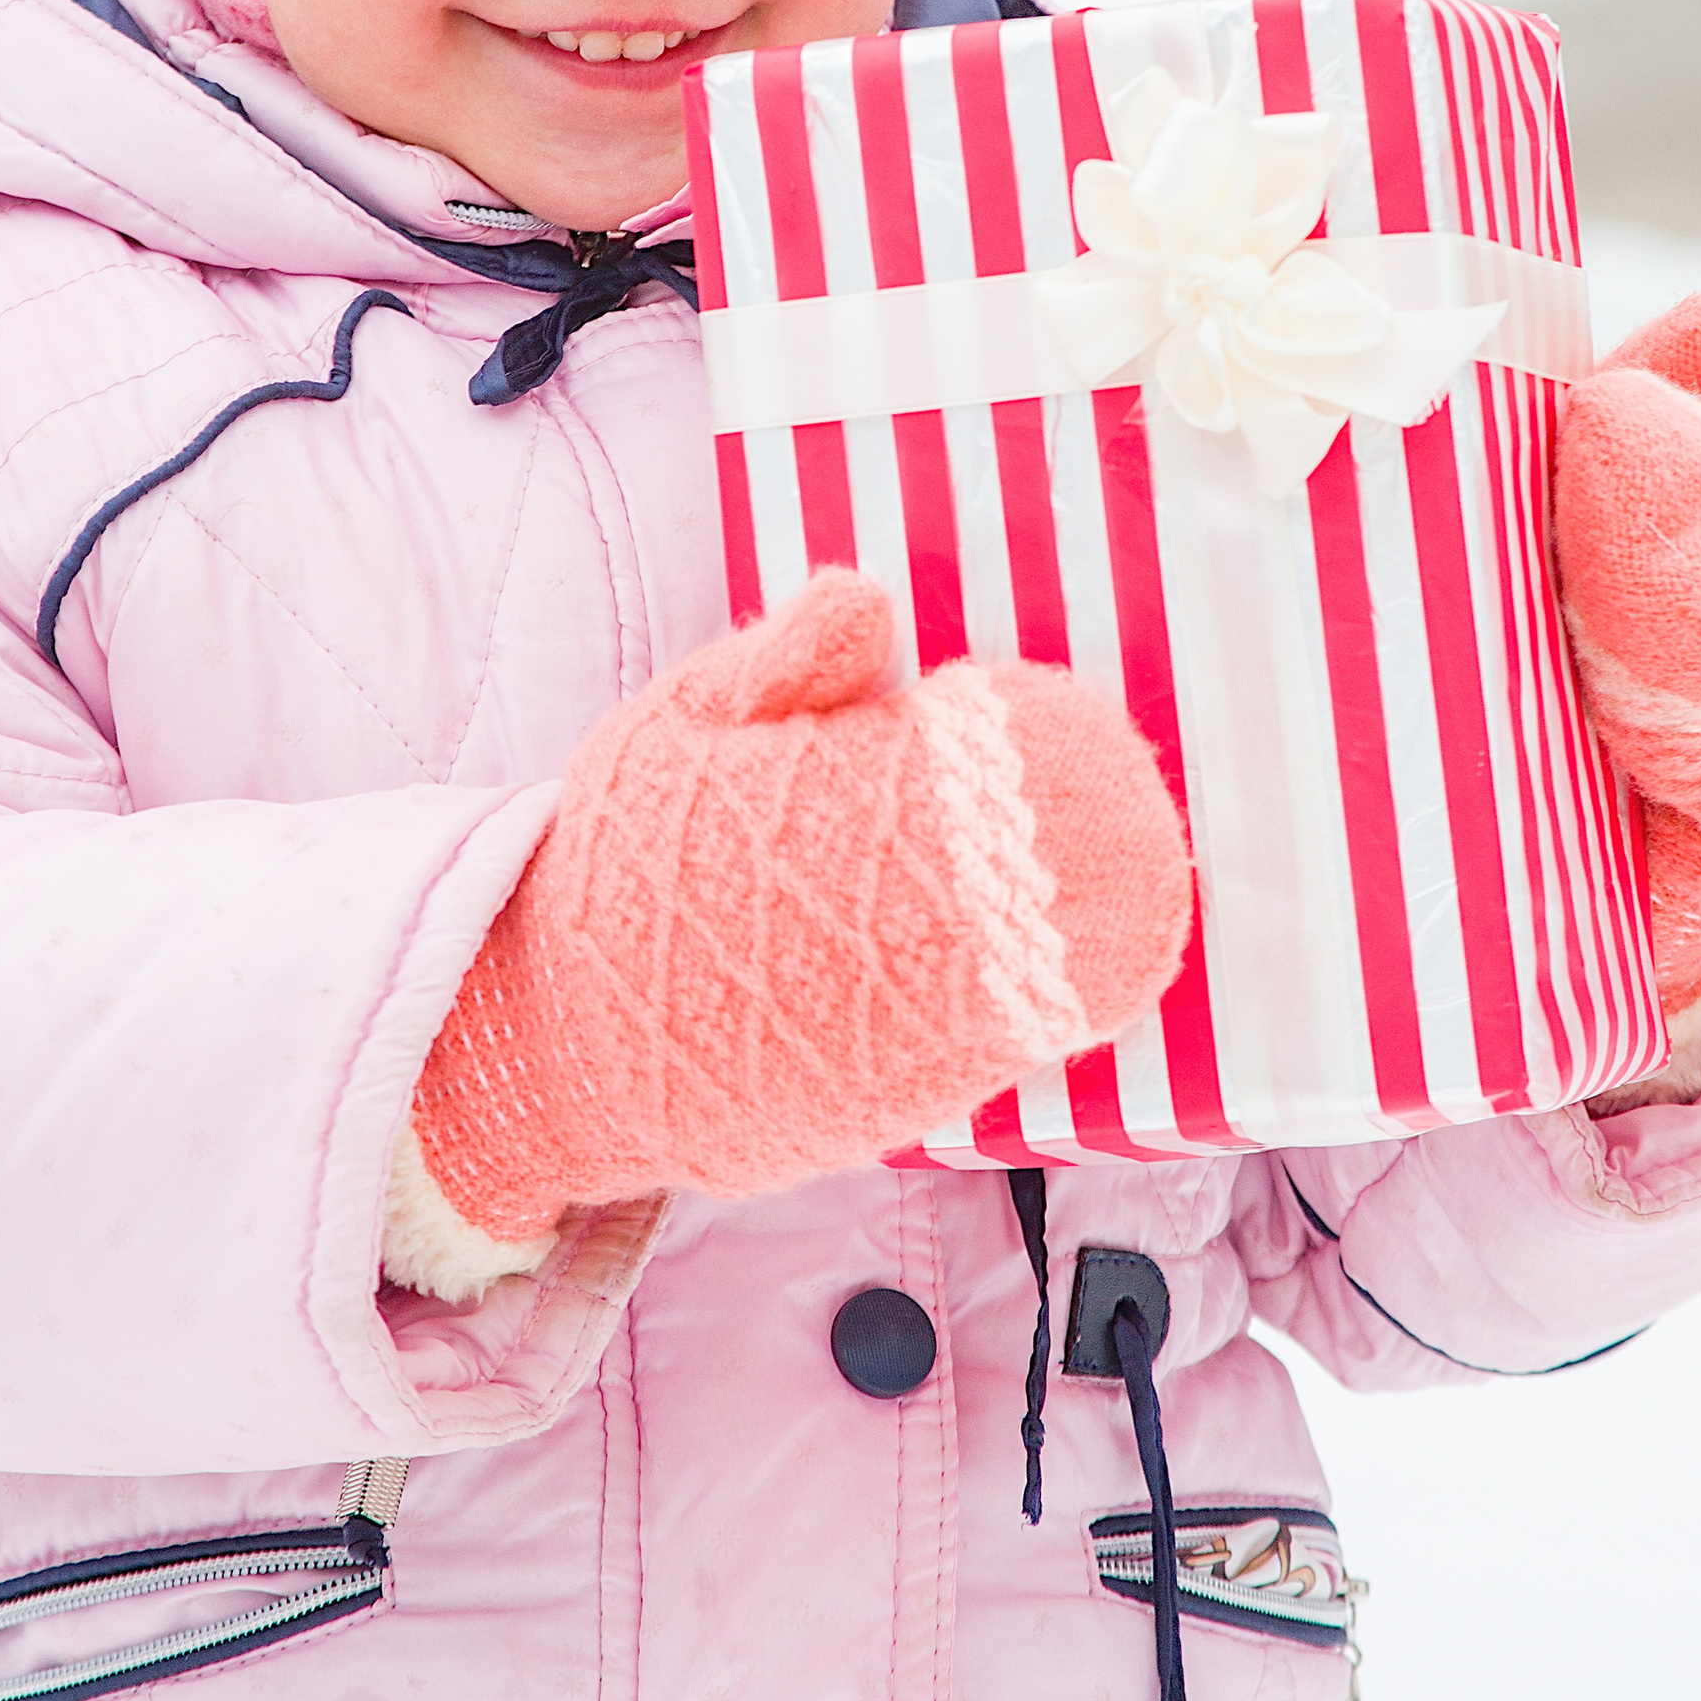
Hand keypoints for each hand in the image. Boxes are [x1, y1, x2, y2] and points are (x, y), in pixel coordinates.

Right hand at [407, 572, 1191, 1259]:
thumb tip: (868, 595)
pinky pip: (998, 1047)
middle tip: (1133, 797)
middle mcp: (848, 931)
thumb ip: (777, 666)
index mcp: (800, 815)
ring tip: (1139, 875)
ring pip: (1026, 974)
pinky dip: (1054, 999)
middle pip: (1014, 879)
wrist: (560, 1043)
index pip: (955, 767)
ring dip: (1092, 926)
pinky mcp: (885, 1106)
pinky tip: (1086, 958)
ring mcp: (872, 1032)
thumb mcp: (674, 733)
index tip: (1049, 712)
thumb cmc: (620, 869)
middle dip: (1085, 837)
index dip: (1027, 737)